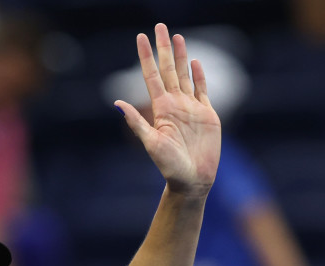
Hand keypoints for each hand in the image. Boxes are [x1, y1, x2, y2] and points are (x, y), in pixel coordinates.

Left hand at [115, 23, 220, 198]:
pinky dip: (198, 75)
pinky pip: (202, 90)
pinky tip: (194, 62)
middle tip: (160, 26)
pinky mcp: (207, 115)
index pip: (152, 75)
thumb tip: (117, 103)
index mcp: (161, 109)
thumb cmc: (169, 167)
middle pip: (168, 69)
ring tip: (177, 36)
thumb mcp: (152, 143)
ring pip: (184, 75)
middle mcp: (174, 105)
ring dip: (181, 56)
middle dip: (164, 48)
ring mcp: (191, 108)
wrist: (192, 180)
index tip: (140, 36)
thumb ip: (137, 123)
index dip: (146, 56)